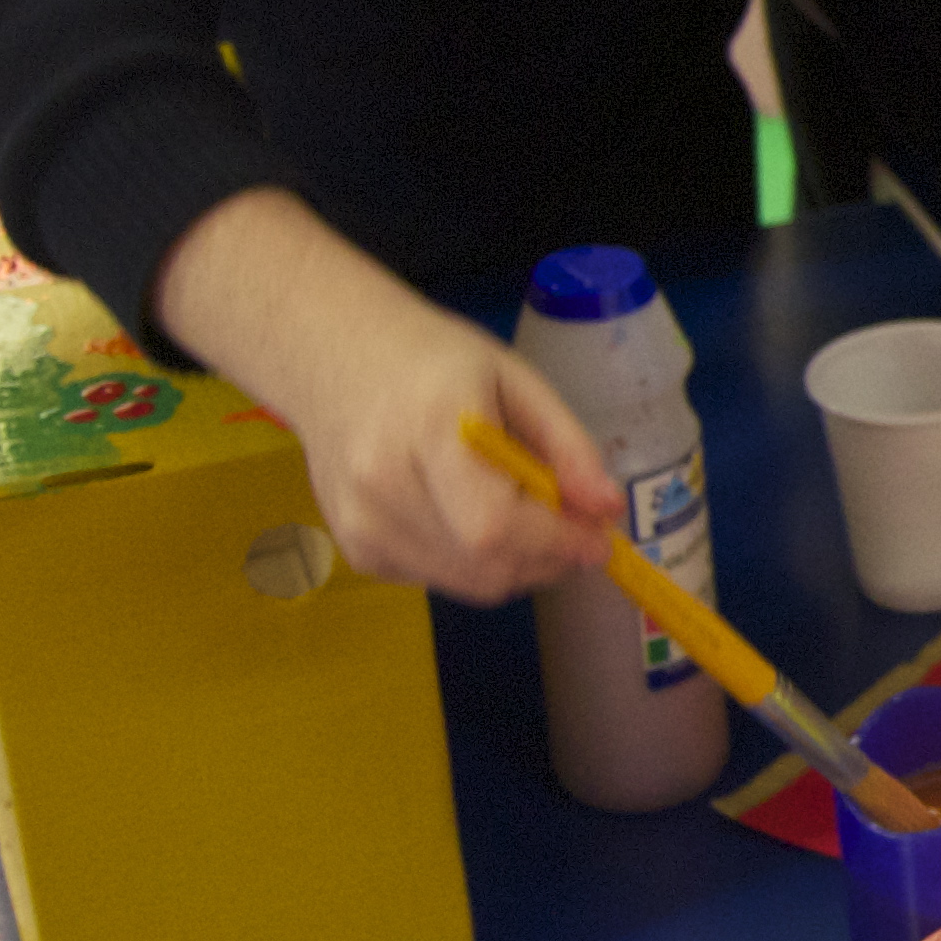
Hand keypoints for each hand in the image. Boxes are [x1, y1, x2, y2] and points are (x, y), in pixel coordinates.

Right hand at [149, 188, 617, 603]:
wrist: (332, 357)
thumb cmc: (432, 359)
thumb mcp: (516, 379)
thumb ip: (567, 445)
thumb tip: (608, 508)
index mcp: (429, 430)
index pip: (495, 527)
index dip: (556, 544)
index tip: (598, 539)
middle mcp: (382, 485)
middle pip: (486, 567)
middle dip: (548, 560)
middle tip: (572, 529)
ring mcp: (359, 524)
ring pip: (468, 584)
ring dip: (516, 565)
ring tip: (523, 513)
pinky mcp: (354, 549)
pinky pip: (439, 578)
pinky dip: (474, 561)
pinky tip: (467, 512)